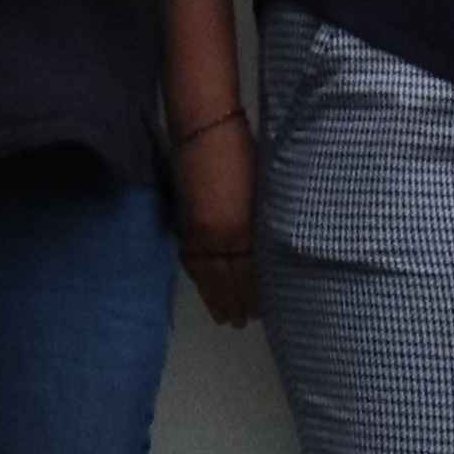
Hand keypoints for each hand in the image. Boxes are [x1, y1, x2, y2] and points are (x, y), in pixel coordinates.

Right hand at [170, 116, 260, 326]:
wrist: (205, 130)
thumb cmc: (244, 152)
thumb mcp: (263, 190)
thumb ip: (263, 224)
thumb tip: (268, 251)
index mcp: (244, 226)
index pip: (251, 272)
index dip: (256, 293)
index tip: (263, 310)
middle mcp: (220, 236)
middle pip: (229, 279)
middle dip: (237, 303)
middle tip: (243, 322)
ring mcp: (199, 231)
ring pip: (207, 274)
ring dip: (216, 298)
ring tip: (225, 317)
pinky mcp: (185, 223)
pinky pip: (191, 260)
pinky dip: (198, 279)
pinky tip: (204, 288)